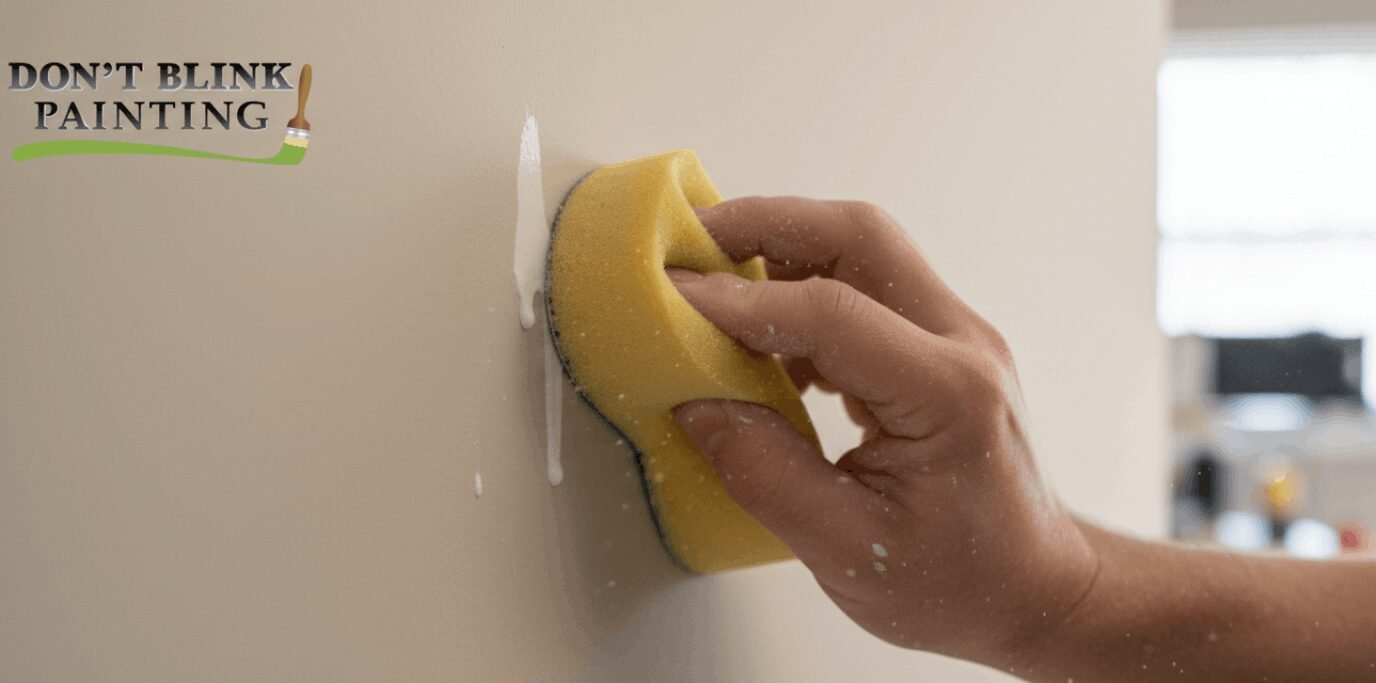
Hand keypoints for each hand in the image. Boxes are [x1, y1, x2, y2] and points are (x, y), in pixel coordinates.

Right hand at [668, 197, 1097, 664]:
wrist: (1034, 589)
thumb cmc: (960, 584)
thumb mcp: (848, 552)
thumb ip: (765, 473)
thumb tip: (695, 402)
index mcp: (948, 394)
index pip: (833, 313)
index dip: (740, 300)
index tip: (669, 300)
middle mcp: (961, 342)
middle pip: (858, 235)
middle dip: (763, 224)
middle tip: (685, 243)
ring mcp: (954, 335)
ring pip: (862, 248)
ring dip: (780, 249)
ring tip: (709, 287)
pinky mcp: (934, 344)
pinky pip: (864, 286)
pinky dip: (800, 290)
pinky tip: (758, 337)